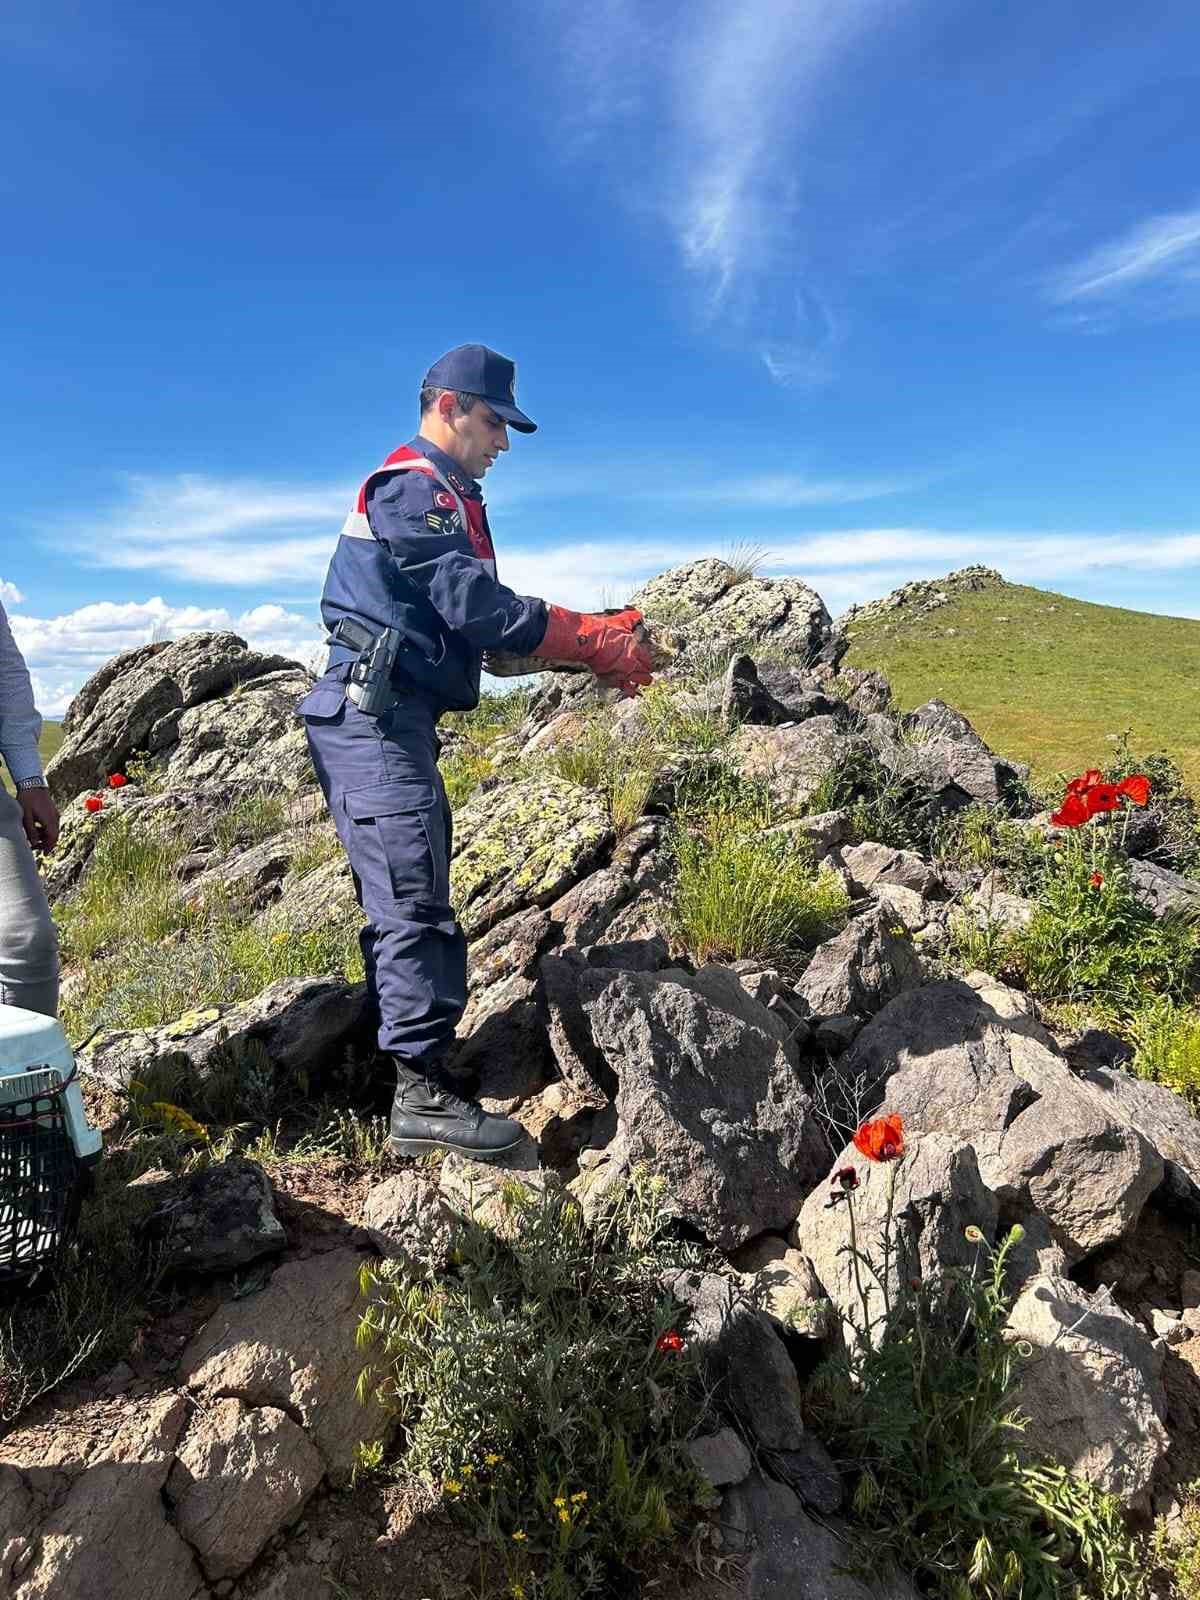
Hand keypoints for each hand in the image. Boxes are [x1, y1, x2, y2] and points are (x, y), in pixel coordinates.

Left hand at [19, 787, 58, 852]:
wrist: (33, 784)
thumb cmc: (28, 799)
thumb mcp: (26, 817)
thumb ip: (31, 832)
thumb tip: (34, 844)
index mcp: (49, 820)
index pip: (52, 838)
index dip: (49, 847)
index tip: (44, 854)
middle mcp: (55, 818)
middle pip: (54, 835)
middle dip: (46, 843)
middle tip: (35, 847)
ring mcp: (55, 814)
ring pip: (53, 830)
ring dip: (45, 836)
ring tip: (33, 836)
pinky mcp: (53, 812)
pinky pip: (52, 824)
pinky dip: (46, 829)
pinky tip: (37, 827)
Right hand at [533, 605, 654, 695]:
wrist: (588, 642)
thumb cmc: (602, 631)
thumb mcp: (620, 620)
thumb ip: (632, 618)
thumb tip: (638, 614)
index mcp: (636, 649)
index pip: (648, 658)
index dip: (648, 658)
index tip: (646, 658)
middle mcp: (632, 663)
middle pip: (647, 671)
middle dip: (647, 670)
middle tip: (646, 670)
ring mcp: (623, 673)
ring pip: (641, 682)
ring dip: (642, 681)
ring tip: (642, 680)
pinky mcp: (613, 679)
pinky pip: (626, 689)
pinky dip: (631, 692)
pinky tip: (633, 694)